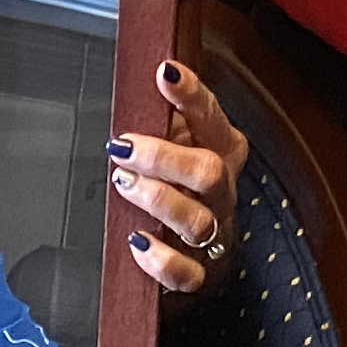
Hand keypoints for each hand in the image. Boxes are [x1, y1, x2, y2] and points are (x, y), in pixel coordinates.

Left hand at [109, 56, 249, 298]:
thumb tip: (140, 80)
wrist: (193, 248)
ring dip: (158, 201)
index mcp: (221, 151)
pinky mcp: (200, 273)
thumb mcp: (174, 143)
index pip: (211, 117)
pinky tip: (137, 242)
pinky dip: (161, 260)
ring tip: (124, 185)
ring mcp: (214, 233)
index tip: (164, 72)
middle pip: (210, 171)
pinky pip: (187, 273)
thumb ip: (160, 118)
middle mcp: (222, 192)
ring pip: (199, 221)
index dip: (191, 95)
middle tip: (123, 148)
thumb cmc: (177, 183)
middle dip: (164, 158)